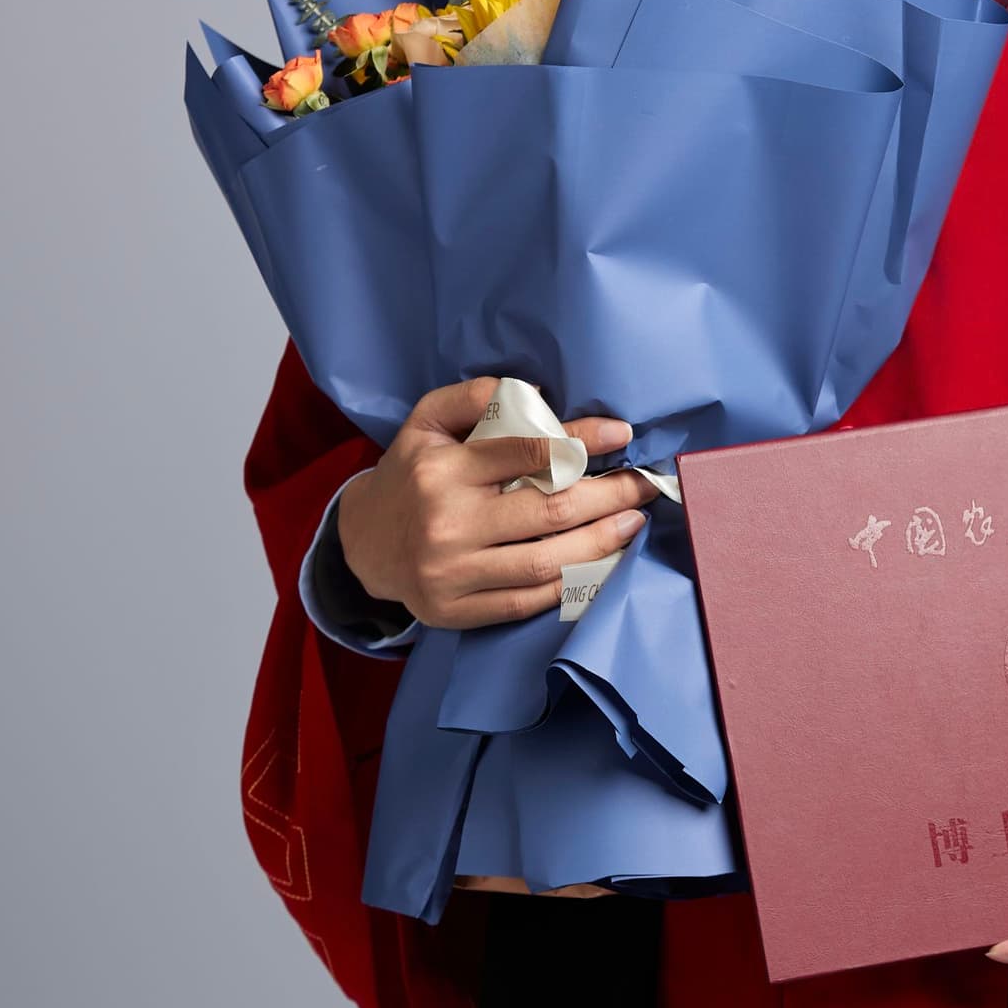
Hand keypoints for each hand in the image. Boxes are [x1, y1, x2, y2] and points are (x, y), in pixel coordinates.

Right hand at [335, 377, 656, 630]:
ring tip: (633, 523)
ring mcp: (451, 575)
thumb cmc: (410, 474)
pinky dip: (571, 584)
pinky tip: (601, 563)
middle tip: (645, 486)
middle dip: (608, 496)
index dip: (581, 441)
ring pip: (545, 563)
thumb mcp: (426, 422)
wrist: (363, 544)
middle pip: (548, 511)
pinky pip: (528, 601)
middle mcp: (446, 525)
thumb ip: (473, 398)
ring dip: (601, 544)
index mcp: (441, 472)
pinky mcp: (455, 612)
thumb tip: (535, 395)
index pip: (526, 452)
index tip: (622, 435)